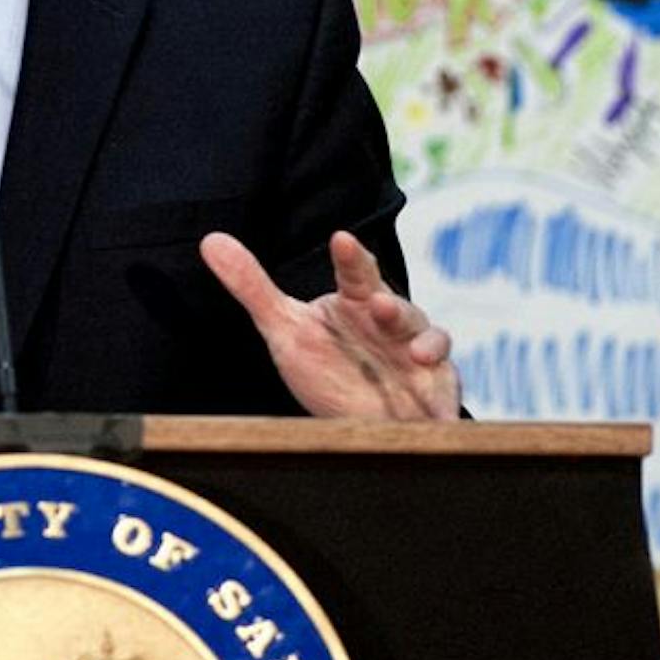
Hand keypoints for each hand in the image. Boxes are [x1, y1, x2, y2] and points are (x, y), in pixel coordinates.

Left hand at [200, 228, 459, 421]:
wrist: (357, 418)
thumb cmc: (327, 362)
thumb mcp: (284, 328)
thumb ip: (251, 286)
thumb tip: (210, 240)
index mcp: (358, 301)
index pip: (356, 272)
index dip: (351, 257)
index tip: (341, 240)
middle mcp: (392, 323)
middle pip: (398, 306)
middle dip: (392, 306)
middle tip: (378, 305)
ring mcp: (419, 356)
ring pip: (432, 340)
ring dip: (428, 344)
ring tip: (419, 354)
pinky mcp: (437, 394)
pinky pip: (448, 397)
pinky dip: (449, 408)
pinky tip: (444, 419)